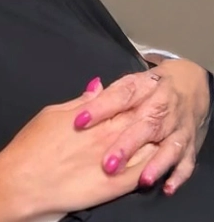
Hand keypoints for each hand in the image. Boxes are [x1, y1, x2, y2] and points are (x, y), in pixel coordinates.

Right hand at [0, 83, 158, 218]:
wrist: (25, 181)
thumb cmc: (32, 145)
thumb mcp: (52, 114)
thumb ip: (80, 101)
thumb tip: (98, 85)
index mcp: (93, 116)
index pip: (123, 98)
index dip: (137, 92)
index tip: (145, 88)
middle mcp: (107, 135)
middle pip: (139, 119)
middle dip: (151, 111)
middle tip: (158, 108)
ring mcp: (115, 160)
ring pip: (148, 145)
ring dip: (155, 138)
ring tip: (158, 134)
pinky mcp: (117, 185)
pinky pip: (145, 172)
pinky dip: (153, 165)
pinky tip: (154, 161)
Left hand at [74, 61, 210, 193]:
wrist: (190, 84)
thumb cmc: (150, 87)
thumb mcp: (130, 82)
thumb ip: (106, 94)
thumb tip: (83, 98)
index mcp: (144, 88)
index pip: (120, 97)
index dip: (100, 108)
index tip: (80, 121)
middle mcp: (163, 108)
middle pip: (146, 125)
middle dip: (127, 145)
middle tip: (108, 164)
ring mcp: (178, 128)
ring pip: (169, 146)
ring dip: (156, 164)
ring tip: (142, 180)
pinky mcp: (190, 145)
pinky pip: (187, 162)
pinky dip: (178, 175)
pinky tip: (167, 187)